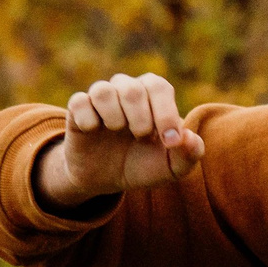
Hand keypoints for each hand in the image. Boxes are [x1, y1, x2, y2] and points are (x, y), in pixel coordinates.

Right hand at [35, 72, 205, 206]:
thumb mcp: (171, 168)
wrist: (105, 180)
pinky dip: (88, 120)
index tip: (169, 142)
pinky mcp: (78, 110)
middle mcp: (126, 90)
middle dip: (140, 117)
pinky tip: (93, 131)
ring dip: (114, 117)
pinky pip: (79, 102)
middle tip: (141, 136)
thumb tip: (188, 137)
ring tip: (117, 131)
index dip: (165, 113)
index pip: (158, 87)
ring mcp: (101, 99)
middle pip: (131, 88)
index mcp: (152, 96)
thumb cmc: (142, 165)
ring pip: (103, 91)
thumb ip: (189, 154)